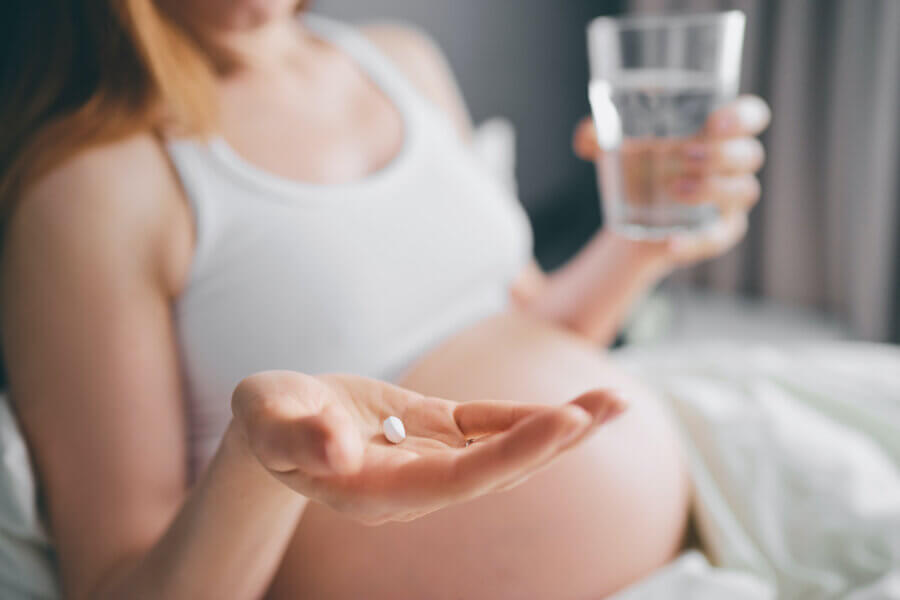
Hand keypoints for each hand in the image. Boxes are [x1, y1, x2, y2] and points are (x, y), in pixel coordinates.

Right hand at [232, 371, 624, 524]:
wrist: (275, 429)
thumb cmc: (266, 423)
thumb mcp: (266, 418)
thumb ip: (296, 434)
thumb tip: (336, 447)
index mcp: (378, 490)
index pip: (459, 479)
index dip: (514, 453)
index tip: (565, 421)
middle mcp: (416, 485)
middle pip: (497, 472)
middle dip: (555, 442)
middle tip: (610, 407)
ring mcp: (431, 460)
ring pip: (504, 451)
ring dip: (557, 430)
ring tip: (613, 405)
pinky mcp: (436, 433)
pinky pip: (488, 427)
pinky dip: (527, 416)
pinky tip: (568, 408)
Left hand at [574, 95, 770, 268]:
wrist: (632, 213)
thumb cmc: (635, 165)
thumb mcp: (616, 146)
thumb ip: (598, 135)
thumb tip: (585, 137)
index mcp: (718, 133)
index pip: (752, 116)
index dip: (744, 116)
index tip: (715, 122)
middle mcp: (733, 165)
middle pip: (750, 154)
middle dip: (722, 153)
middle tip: (685, 155)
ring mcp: (730, 201)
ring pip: (744, 191)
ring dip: (712, 188)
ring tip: (673, 190)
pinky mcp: (719, 232)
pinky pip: (719, 237)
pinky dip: (696, 241)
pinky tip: (672, 242)